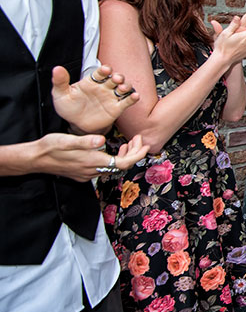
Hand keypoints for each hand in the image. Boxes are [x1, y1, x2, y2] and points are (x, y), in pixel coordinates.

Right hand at [31, 132, 147, 181]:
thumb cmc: (50, 147)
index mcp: (93, 161)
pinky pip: (104, 168)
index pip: (124, 163)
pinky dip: (112, 158)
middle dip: (133, 153)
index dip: (137, 155)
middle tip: (137, 138)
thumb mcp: (68, 140)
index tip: (145, 144)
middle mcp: (92, 170)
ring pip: (113, 167)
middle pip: (121, 166)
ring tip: (128, 143)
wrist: (34, 159)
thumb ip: (86, 141)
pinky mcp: (82, 173)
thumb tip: (102, 140)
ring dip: (123, 155)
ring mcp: (87, 173)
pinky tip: (110, 149)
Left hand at [52, 65, 138, 133]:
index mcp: (91, 82)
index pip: (100, 73)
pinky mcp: (116, 108)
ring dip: (126, 86)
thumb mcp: (60, 94)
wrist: (76, 125)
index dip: (104, 70)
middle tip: (116, 79)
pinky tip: (135, 96)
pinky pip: (127, 102)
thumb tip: (57, 69)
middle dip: (118, 77)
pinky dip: (132, 98)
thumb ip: (60, 82)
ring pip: (123, 88)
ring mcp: (111, 97)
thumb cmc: (68, 108)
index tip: (105, 69)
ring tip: (124, 88)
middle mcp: (103, 88)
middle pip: (115, 78)